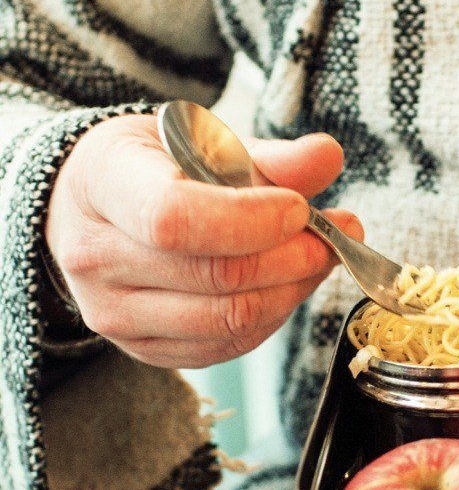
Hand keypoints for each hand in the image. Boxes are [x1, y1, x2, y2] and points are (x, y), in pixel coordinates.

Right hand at [44, 113, 361, 367]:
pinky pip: (228, 345)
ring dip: (292, 290)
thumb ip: (268, 155)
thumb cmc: (153, 169)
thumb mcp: (201, 140)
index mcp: (103, 185)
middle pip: (216, 276)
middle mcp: (95, 256)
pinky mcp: (144, 349)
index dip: (250, 220)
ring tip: (318, 258)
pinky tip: (286, 286)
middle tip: (332, 236)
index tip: (298, 208)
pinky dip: (272, 317)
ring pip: (230, 319)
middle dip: (293, 257)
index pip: (174, 218)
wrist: (97, 210)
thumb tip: (327, 155)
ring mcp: (115, 312)